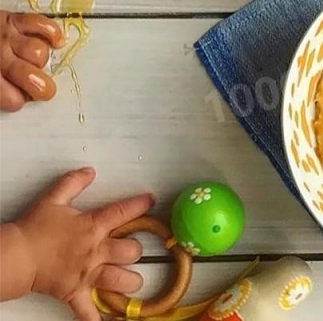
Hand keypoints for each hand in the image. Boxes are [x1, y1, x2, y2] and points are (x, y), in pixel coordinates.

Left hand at [0, 10, 65, 111]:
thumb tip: (13, 98)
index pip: (15, 101)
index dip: (19, 99)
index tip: (17, 94)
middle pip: (34, 80)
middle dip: (42, 87)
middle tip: (38, 86)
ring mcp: (8, 38)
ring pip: (38, 53)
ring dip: (40, 59)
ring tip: (34, 60)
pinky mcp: (14, 20)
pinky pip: (41, 25)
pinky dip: (52, 33)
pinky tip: (54, 42)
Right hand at [15, 168, 154, 320]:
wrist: (16, 255)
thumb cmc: (35, 227)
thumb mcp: (53, 199)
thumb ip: (73, 183)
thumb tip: (90, 171)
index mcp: (93, 226)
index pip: (123, 212)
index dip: (140, 205)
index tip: (151, 200)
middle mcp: (96, 251)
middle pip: (132, 251)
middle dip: (136, 250)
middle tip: (131, 250)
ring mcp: (87, 274)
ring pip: (121, 280)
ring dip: (130, 281)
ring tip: (131, 280)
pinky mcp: (75, 293)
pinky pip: (89, 312)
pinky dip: (98, 320)